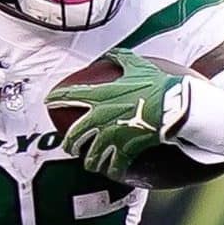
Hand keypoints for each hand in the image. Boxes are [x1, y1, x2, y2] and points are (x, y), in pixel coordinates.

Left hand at [53, 51, 189, 179]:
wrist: (175, 105)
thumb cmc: (157, 84)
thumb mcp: (138, 65)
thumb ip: (120, 58)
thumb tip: (111, 53)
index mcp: (101, 96)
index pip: (70, 96)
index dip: (56, 98)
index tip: (48, 101)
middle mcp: (101, 117)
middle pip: (74, 136)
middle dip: (69, 144)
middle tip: (69, 146)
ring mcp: (112, 136)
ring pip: (90, 157)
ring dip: (88, 160)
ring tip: (89, 162)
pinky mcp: (126, 150)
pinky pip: (113, 167)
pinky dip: (111, 170)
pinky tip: (111, 170)